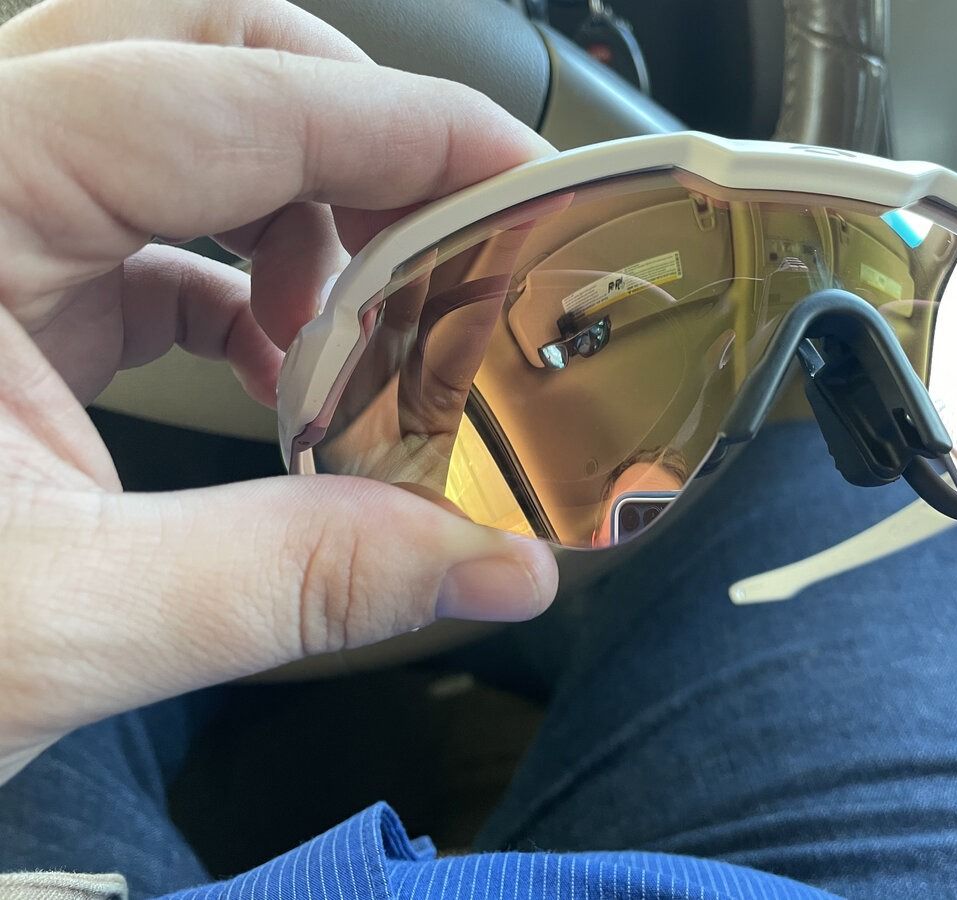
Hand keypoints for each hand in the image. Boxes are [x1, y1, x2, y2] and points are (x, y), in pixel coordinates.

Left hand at [0, 0, 557, 783]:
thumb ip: (299, 582)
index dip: (405, 127)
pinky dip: (245, 272)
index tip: (525, 182)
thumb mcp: (58, 624)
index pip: (226, 90)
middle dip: (351, 125)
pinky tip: (284, 359)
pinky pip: (146, 216)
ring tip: (358, 314)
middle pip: (198, 40)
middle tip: (447, 229)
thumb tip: (495, 567)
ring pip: (175, 111)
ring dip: (300, 194)